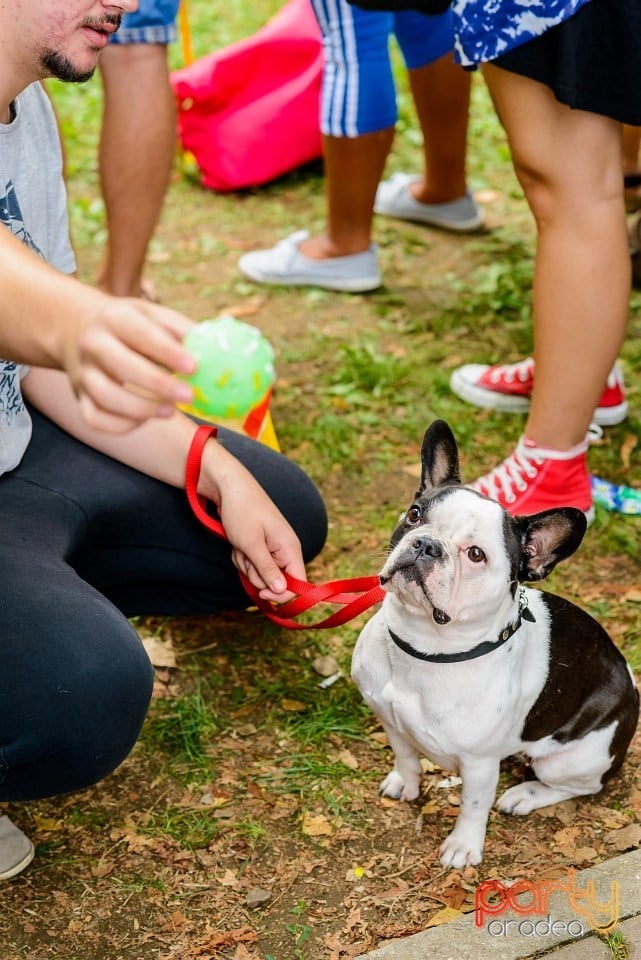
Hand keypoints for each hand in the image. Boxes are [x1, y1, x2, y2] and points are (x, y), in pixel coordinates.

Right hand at [63, 292, 197, 432]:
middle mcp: (93, 343)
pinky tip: (144, 420)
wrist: (75, 327)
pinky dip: (121, 425)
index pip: (140, 333)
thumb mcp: (151, 314)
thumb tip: (219, 349)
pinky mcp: (79, 396)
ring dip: (141, 409)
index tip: (194, 367)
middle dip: (158, 384)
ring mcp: (83, 372)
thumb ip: (182, 330)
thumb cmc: (128, 324)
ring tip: (170, 411)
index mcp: (115, 317)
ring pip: (105, 397)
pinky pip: (95, 419)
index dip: (167, 352)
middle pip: (121, 365)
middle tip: (189, 396)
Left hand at [202, 441, 305, 601]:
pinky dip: (242, 558)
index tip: (261, 592)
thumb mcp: (252, 545)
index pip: (299, 585)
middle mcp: (286, 551)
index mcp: (291, 549)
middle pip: (276, 582)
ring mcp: (274, 549)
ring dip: (246, 565)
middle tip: (246, 555)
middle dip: (256, 575)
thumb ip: (267, 570)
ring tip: (241, 545)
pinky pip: (253, 565)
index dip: (282, 594)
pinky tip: (238, 544)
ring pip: (261, 574)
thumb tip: (281, 591)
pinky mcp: (262, 548)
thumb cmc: (242, 512)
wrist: (229, 487)